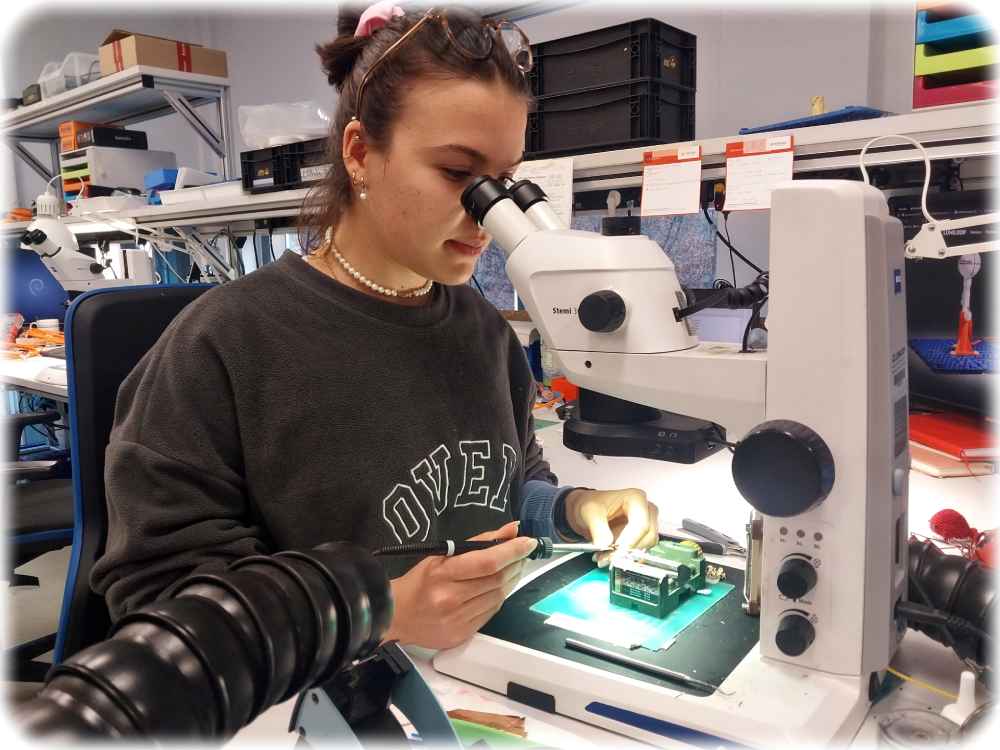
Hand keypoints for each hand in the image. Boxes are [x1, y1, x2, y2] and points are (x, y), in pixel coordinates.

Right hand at [382, 521, 536, 649]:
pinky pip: (491, 612)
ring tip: (514, 568)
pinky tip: (499, 588)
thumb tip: (511, 530)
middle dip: (516, 563)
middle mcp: (451, 599)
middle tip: (522, 553)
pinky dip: (500, 597)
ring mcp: (457, 620)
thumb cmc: (419, 581)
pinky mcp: (462, 635)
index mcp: (443, 574)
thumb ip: (478, 542)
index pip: (487, 562)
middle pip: (497, 580)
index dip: (512, 551)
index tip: (528, 542)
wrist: (396, 616)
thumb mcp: (441, 554)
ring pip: (498, 597)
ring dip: (512, 579)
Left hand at [563, 488, 658, 566]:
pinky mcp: (641, 537)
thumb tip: (605, 543)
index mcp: (636, 498)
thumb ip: (597, 527)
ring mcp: (646, 524)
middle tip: (606, 556)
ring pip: (644, 547)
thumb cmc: (591, 504)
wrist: (587, 510)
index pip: (642, 525)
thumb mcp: (589, 512)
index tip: (616, 551)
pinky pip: (638, 552)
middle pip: (647, 537)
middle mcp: (645, 510)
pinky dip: (623, 557)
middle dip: (626, 550)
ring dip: (624, 555)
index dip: (630, 541)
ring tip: (603, 556)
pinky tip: (607, 555)